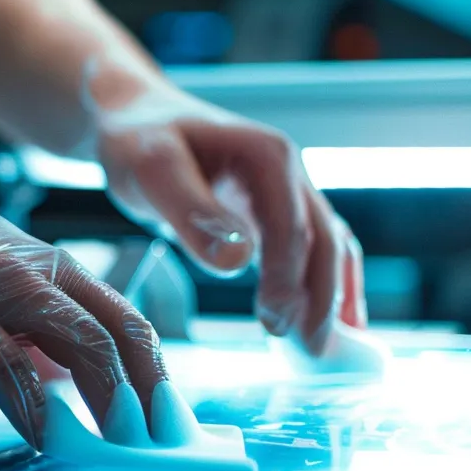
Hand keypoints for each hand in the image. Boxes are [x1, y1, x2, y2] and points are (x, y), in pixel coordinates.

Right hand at [0, 181, 168, 447]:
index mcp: (51, 269)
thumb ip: (25, 328)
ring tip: (124, 446)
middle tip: (162, 445)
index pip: (125, 322)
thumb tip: (57, 380)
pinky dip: (32, 407)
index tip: (171, 419)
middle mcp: (38, 276)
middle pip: (119, 336)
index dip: (157, 373)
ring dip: (110, 401)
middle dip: (149, 396)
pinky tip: (43, 438)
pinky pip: (6, 365)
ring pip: (81, 345)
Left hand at [82, 59, 366, 353]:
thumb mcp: (153, 169)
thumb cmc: (139, 140)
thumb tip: (238, 260)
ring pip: (329, 249)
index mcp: (268, 156)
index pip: (291, 227)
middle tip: (308, 352)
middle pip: (324, 241)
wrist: (135, 118)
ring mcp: (289, 192)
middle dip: (320, 299)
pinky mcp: (278, 213)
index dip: (288, 279)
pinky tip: (335, 329)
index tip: (276, 325)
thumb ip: (192, 212)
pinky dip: (328, 288)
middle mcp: (290, 172)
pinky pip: (317, 252)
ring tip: (317, 351)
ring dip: (331, 299)